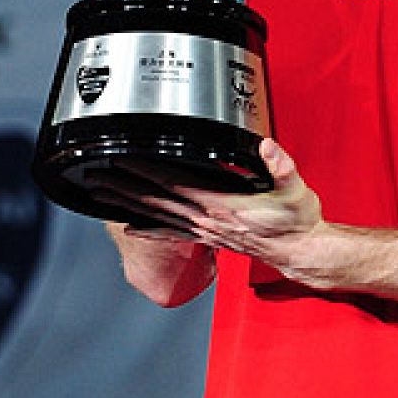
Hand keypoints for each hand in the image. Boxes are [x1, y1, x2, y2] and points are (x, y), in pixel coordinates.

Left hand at [92, 138, 326, 282]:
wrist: (299, 250)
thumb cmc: (297, 221)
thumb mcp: (296, 189)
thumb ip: (281, 166)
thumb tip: (267, 147)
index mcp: (223, 205)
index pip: (176, 184)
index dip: (148, 171)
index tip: (126, 158)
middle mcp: (207, 220)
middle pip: (157, 200)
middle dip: (125, 185)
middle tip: (98, 175)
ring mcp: (205, 231)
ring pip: (157, 215)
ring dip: (128, 204)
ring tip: (103, 193)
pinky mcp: (208, 237)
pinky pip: (170, 232)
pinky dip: (147, 229)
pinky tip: (130, 228)